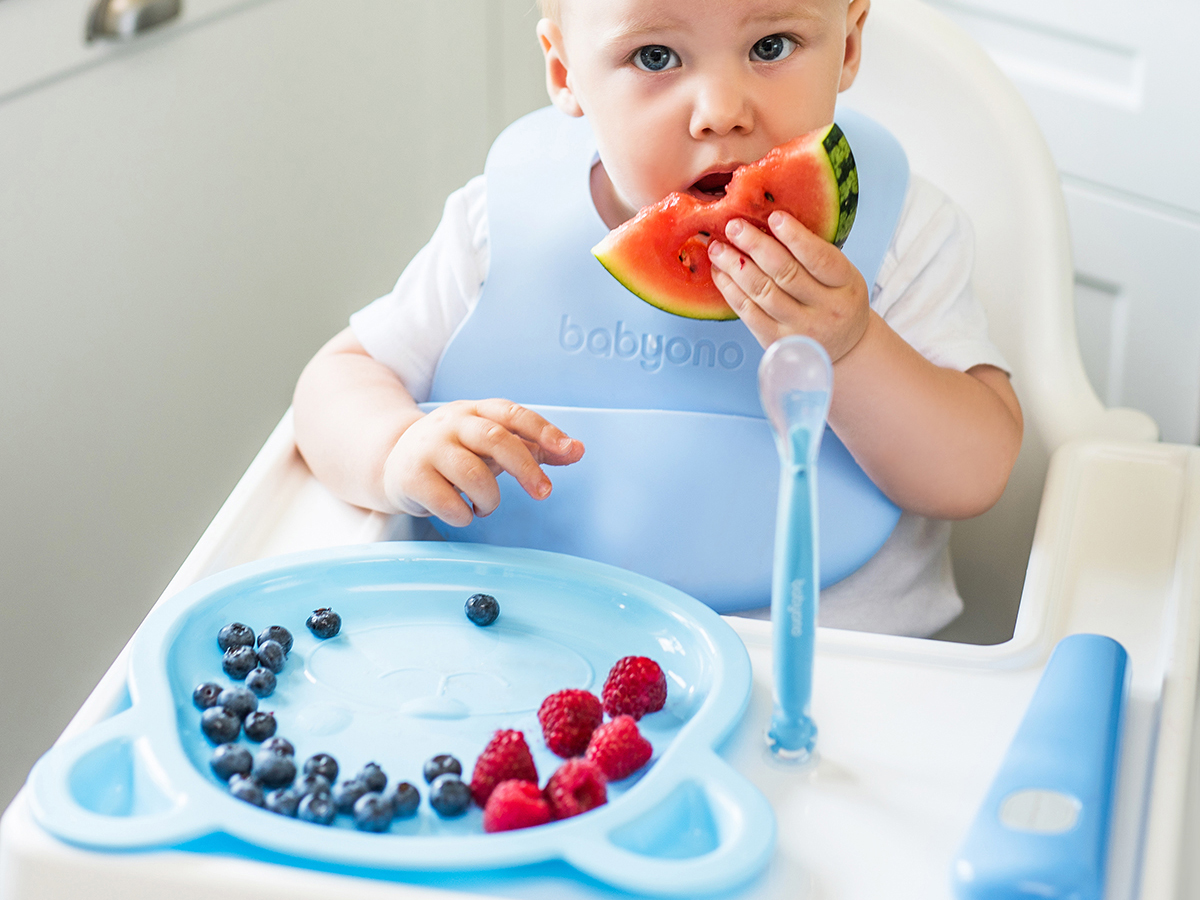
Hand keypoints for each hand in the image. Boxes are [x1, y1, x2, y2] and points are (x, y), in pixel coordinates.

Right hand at [381, 399, 583, 525]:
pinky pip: (449, 503)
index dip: (543, 430)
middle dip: (526, 469)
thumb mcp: (491, 443)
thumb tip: (577, 450)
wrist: (392, 462)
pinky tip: (462, 511)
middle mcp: (451, 423)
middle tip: (544, 493)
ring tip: (485, 506)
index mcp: (475, 410)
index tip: (568, 449)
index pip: (513, 414)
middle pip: (496, 440)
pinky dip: (464, 515)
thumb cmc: (455, 453)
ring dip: (490, 499)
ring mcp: (428, 448)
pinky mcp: (412, 477)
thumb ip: (534, 446)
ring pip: (473, 475)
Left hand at [707, 211, 869, 360]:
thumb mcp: (842, 275)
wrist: (844, 345)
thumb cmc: (837, 300)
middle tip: (734, 227)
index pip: (819, 258)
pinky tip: (720, 273)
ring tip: (718, 247)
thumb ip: (815, 252)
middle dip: (755, 246)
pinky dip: (731, 290)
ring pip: (762, 292)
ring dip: (735, 267)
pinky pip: (748, 313)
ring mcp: (799, 329)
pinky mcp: (776, 342)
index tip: (774, 217)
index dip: (795, 237)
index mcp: (846, 285)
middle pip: (785, 273)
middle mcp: (825, 310)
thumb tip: (771, 221)